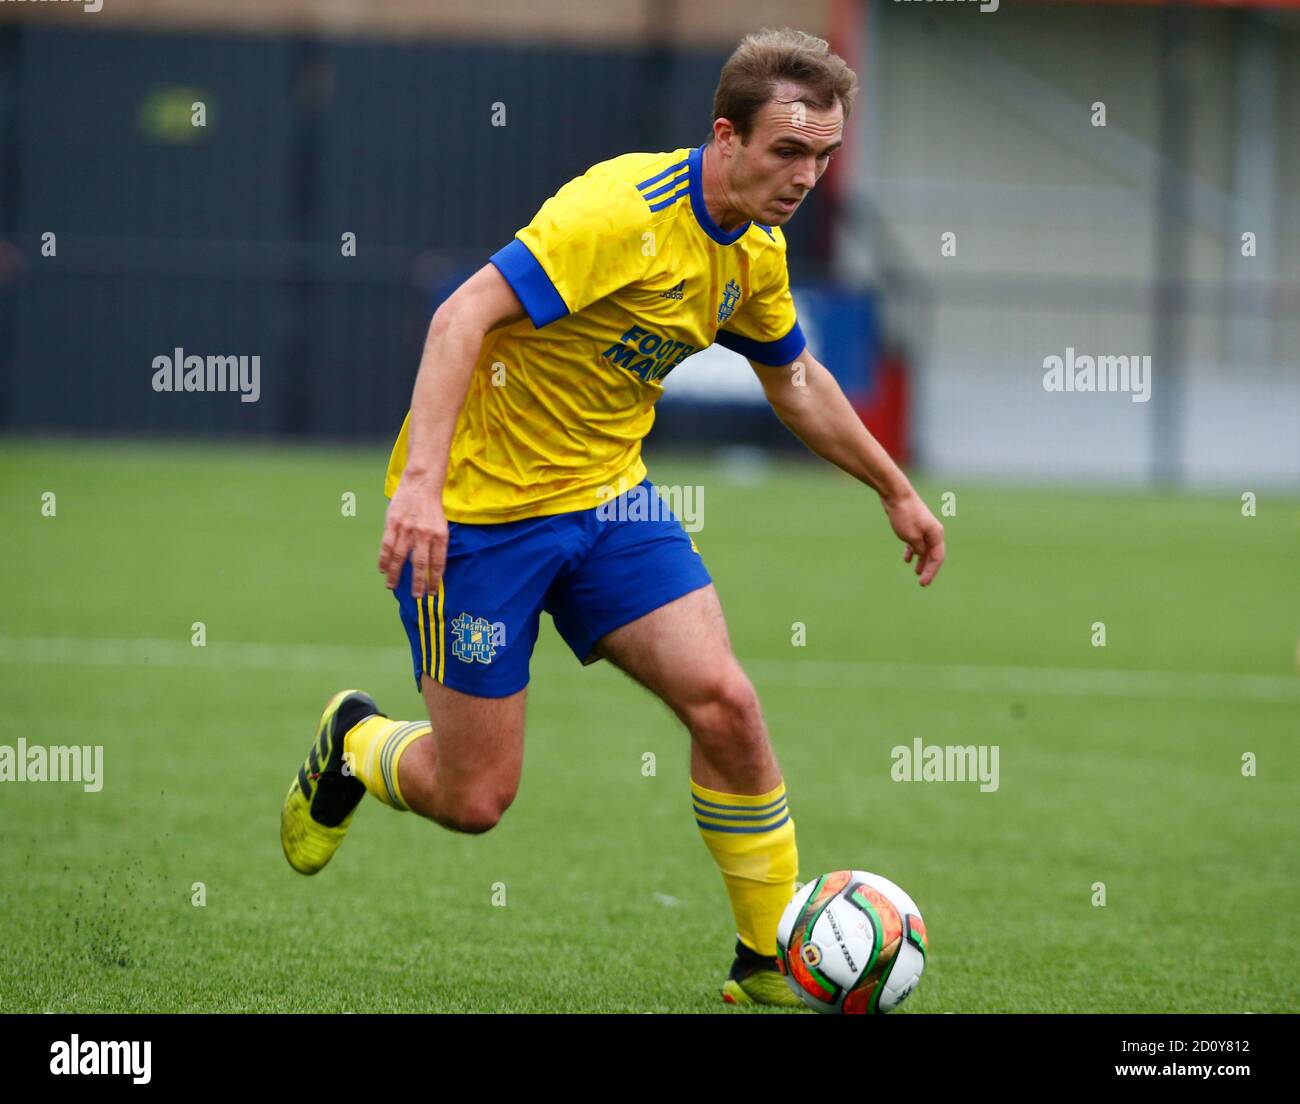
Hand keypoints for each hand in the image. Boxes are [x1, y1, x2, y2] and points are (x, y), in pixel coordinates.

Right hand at [377, 474, 447, 598]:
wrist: (421, 484)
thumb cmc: (431, 508)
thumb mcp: (442, 526)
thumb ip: (436, 545)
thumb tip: (432, 569)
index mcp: (440, 536)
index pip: (438, 564)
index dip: (434, 580)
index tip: (431, 594)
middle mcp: (424, 534)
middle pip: (419, 564)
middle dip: (417, 583)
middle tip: (415, 597)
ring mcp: (407, 529)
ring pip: (399, 557)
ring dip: (395, 574)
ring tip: (392, 586)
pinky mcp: (393, 523)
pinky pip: (387, 545)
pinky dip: (384, 559)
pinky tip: (382, 569)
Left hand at [882, 488, 944, 586]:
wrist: (896, 495)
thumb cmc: (904, 515)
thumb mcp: (911, 537)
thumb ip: (918, 548)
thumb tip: (921, 555)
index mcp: (936, 534)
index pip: (938, 558)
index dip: (932, 572)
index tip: (923, 583)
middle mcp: (933, 531)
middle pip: (933, 554)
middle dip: (928, 569)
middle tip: (923, 583)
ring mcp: (923, 528)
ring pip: (924, 548)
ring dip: (921, 561)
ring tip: (916, 572)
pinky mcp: (914, 525)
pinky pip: (916, 542)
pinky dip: (912, 551)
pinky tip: (906, 559)